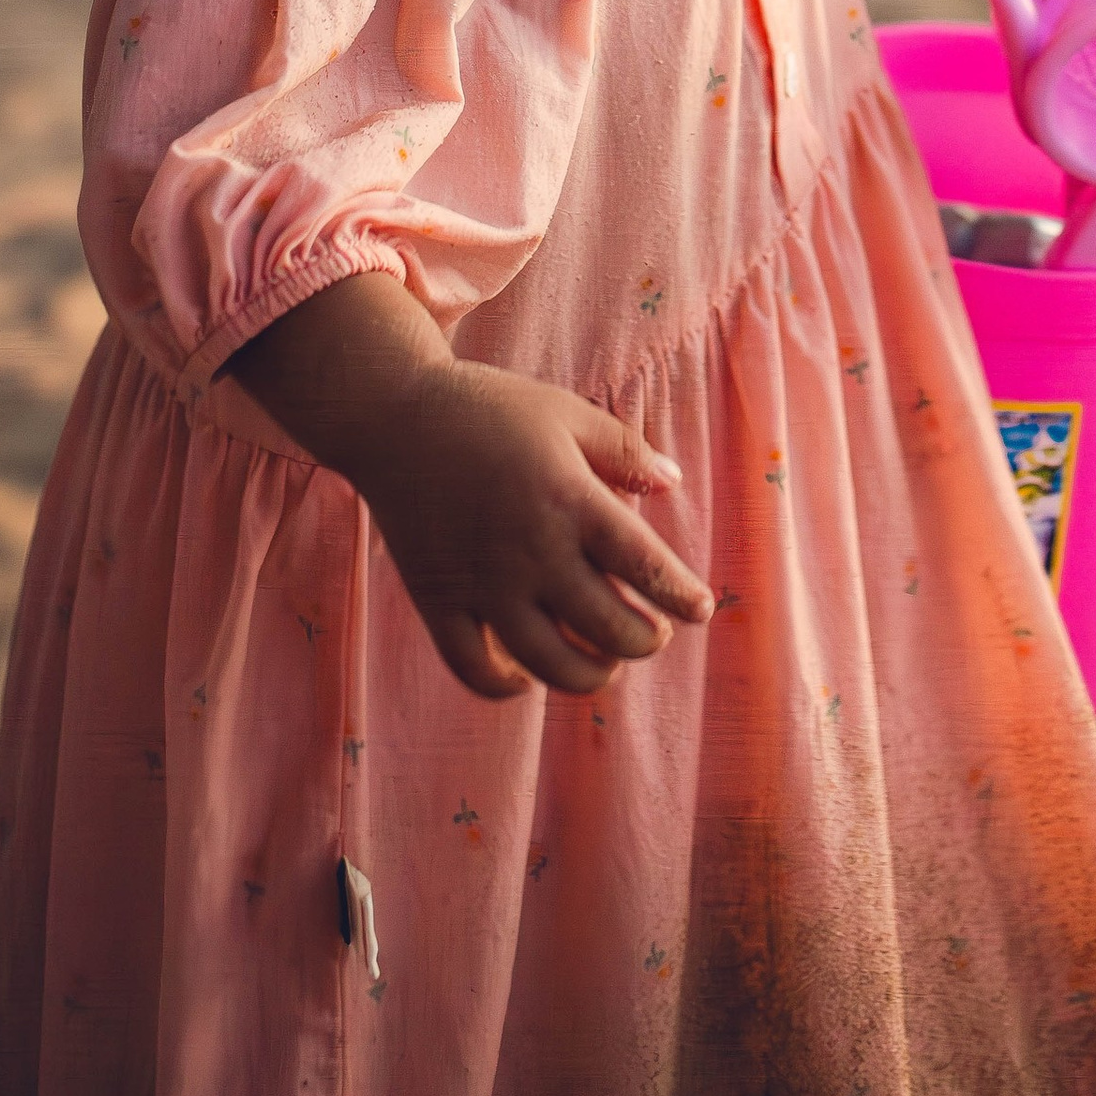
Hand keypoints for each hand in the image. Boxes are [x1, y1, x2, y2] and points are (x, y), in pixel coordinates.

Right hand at [360, 357, 714, 702]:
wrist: (395, 415)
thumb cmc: (490, 408)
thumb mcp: (566, 413)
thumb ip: (623, 451)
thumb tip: (673, 484)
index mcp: (570, 499)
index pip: (644, 565)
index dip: (680, 594)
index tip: (701, 609)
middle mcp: (531, 551)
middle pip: (606, 627)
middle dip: (644, 641)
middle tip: (655, 635)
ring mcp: (483, 583)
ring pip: (549, 663)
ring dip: (590, 675)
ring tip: (607, 664)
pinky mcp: (439, 602)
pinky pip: (475, 670)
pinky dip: (507, 687)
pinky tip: (528, 678)